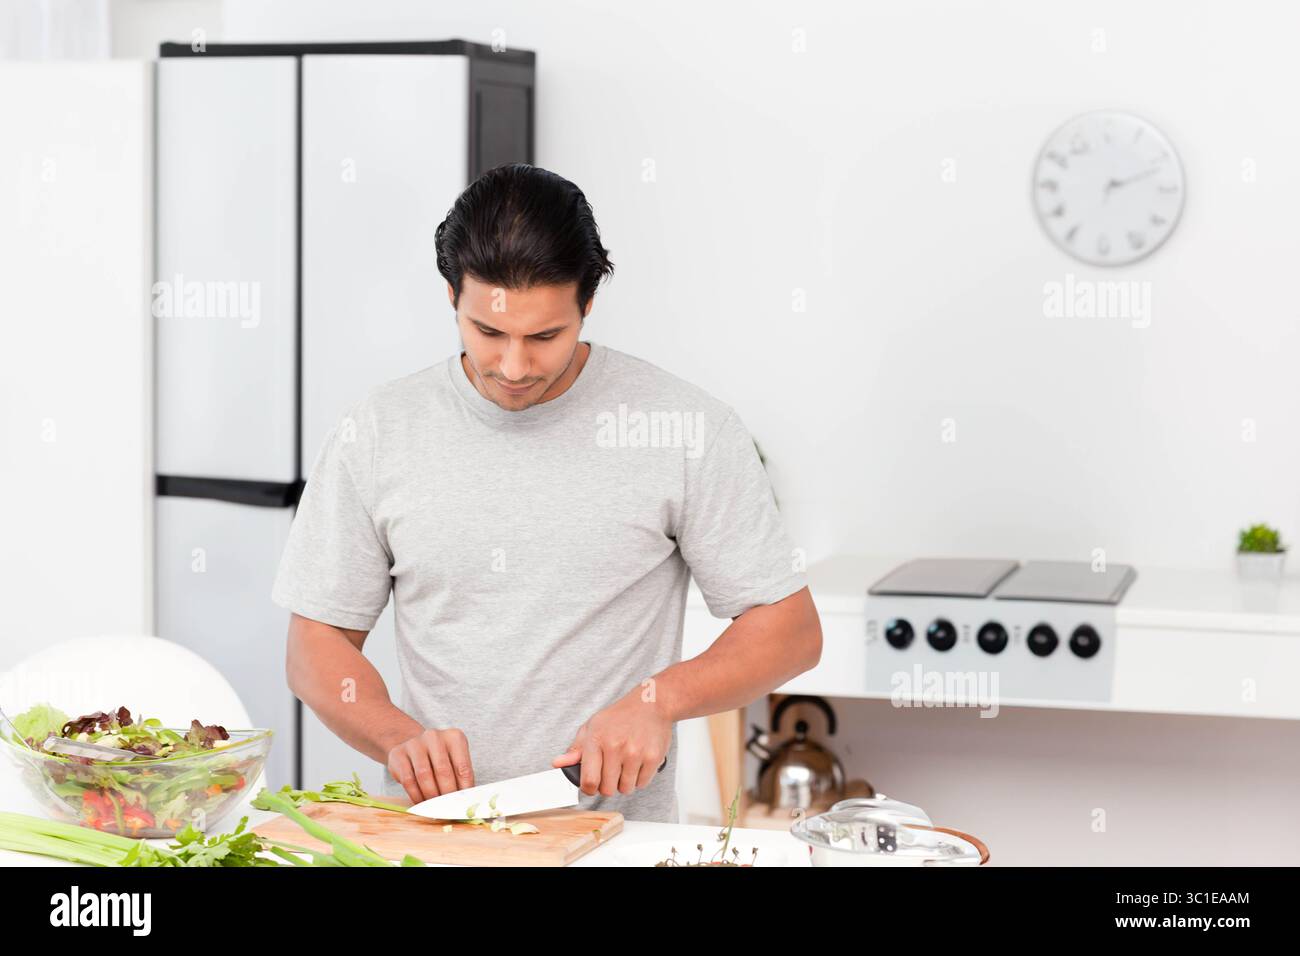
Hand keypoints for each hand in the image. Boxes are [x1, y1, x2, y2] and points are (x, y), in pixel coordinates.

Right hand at [387, 727, 474, 803]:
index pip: (463, 768)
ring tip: (435, 808)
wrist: (413, 749)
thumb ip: (461, 780)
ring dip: (430, 796)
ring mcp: (415, 743)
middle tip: (448, 809)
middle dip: (446, 795)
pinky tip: (421, 803)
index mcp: (454, 738)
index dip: (464, 791)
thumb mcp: (454, 763)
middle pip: (443, 771)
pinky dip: (416, 795)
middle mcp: (435, 736)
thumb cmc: (439, 760)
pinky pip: (408, 780)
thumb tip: (468, 804)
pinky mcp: (398, 754)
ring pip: (424, 776)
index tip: (463, 806)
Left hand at [552, 688, 671, 797]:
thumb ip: (575, 749)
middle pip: (607, 789)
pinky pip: (642, 784)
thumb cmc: (620, 716)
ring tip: (625, 765)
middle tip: (611, 772)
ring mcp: (635, 753)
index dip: (588, 789)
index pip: (589, 781)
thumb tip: (558, 763)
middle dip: (607, 785)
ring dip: (624, 782)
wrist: (651, 703)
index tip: (592, 785)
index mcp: (597, 739)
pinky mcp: (653, 758)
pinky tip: (638, 763)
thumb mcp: (592, 726)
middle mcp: (615, 746)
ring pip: (625, 789)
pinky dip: (639, 778)